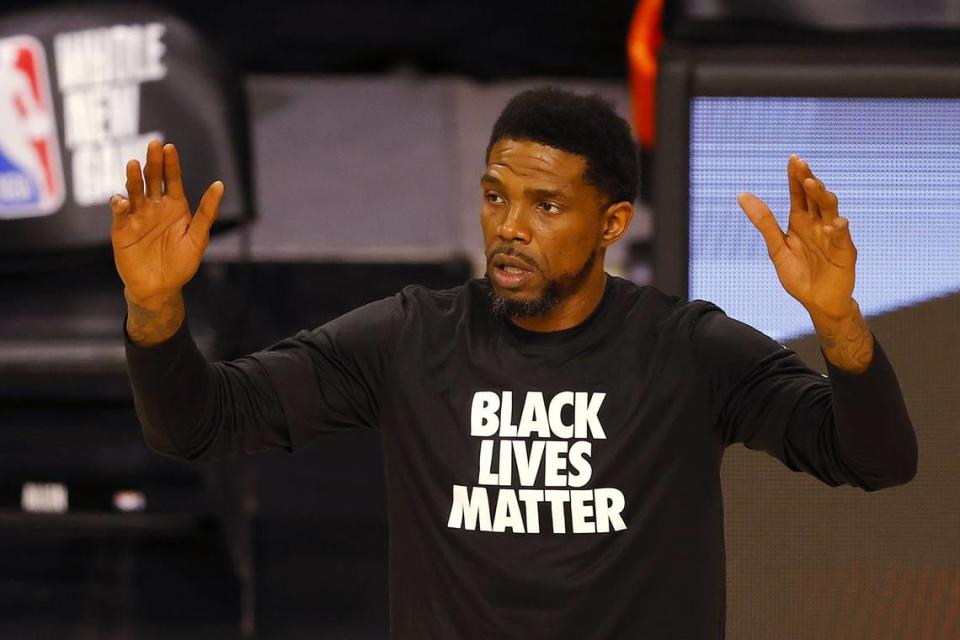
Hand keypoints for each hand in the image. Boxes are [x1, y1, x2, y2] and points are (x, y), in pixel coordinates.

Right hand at [110, 140, 223, 306]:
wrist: (161, 288)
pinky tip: (123, 201)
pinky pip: (120, 214)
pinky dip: (120, 205)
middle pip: (152, 180)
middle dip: (153, 163)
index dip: (171, 164)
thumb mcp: (198, 237)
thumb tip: (219, 185)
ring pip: (134, 192)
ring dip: (133, 179)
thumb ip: (207, 212)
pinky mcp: (122, 230)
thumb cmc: (182, 263)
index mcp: (175, 207)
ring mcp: (137, 217)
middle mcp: (154, 207)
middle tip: (153, 145)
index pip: (172, 179)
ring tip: (135, 165)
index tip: (169, 147)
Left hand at [738, 155, 856, 320]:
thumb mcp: (777, 248)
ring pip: (830, 211)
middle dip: (809, 179)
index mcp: (800, 222)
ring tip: (813, 184)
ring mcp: (833, 236)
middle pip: (814, 197)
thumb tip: (742, 195)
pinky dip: (838, 230)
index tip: (793, 159)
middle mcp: (818, 225)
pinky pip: (843, 238)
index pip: (798, 195)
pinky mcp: (845, 252)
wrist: (818, 302)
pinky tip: (831, 225)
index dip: (796, 177)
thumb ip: (764, 222)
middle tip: (801, 164)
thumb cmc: (799, 275)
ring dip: (822, 197)